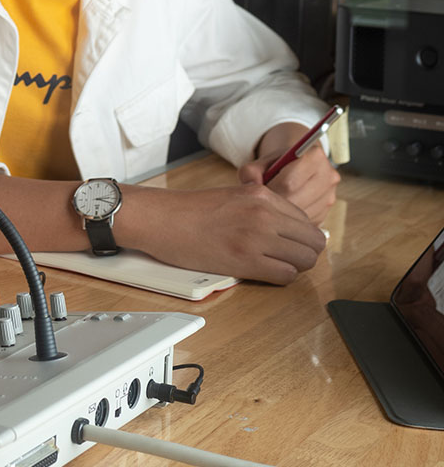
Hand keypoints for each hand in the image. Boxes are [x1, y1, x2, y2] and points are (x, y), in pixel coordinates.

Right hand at [132, 184, 325, 284]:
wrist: (160, 219)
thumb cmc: (188, 211)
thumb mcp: (233, 195)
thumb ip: (262, 208)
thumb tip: (287, 228)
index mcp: (262, 195)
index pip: (306, 220)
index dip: (300, 236)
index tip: (289, 244)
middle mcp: (264, 213)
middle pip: (313, 241)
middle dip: (304, 253)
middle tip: (287, 259)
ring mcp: (257, 237)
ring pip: (305, 260)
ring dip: (294, 267)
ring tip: (273, 266)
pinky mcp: (246, 260)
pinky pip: (286, 275)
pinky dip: (280, 278)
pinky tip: (263, 273)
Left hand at [239, 122, 340, 223]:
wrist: (293, 168)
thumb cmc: (275, 166)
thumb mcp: (260, 163)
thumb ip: (251, 172)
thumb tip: (250, 186)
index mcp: (315, 156)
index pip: (289, 182)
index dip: (269, 191)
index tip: (256, 194)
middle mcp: (329, 175)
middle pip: (296, 199)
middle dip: (273, 205)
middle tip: (257, 205)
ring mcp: (330, 196)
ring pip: (301, 215)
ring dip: (280, 215)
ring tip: (267, 207)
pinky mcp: (326, 213)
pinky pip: (304, 224)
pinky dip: (289, 222)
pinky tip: (279, 213)